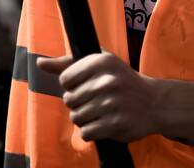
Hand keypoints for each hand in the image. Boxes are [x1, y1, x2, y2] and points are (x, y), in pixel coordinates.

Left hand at [37, 51, 160, 142]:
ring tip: (101, 112)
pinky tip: (104, 123)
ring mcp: (111, 103)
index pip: (65, 79)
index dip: (73, 86)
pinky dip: (92, 132)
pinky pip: (86, 133)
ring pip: (76, 118)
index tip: (88, 86)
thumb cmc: (121, 80)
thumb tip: (39, 62)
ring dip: (86, 118)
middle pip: (69, 100)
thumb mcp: (100, 63)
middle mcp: (107, 81)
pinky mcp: (115, 124)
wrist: (154, 102)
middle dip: (80, 103)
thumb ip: (67, 63)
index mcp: (101, 61)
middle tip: (97, 100)